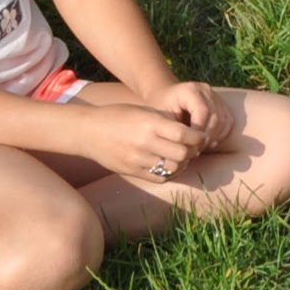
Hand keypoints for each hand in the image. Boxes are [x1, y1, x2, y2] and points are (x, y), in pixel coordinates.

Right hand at [82, 99, 205, 184]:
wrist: (89, 131)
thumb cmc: (119, 116)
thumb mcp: (144, 111)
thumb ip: (166, 121)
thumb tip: (191, 132)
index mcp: (150, 124)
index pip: (184, 135)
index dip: (198, 137)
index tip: (201, 136)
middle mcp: (144, 143)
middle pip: (182, 154)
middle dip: (193, 151)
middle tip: (194, 147)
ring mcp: (137, 160)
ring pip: (172, 168)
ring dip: (182, 163)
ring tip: (182, 156)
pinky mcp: (132, 172)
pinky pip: (159, 178)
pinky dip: (170, 173)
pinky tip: (170, 165)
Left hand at [157, 79, 232, 151]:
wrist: (165, 95)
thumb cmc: (160, 108)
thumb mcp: (162, 118)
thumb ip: (176, 131)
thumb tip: (188, 149)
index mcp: (190, 90)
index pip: (203, 111)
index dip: (199, 131)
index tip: (190, 147)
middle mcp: (206, 90)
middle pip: (216, 116)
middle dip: (207, 137)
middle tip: (196, 151)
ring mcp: (215, 95)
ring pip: (224, 119)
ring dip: (215, 136)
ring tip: (201, 147)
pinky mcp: (221, 103)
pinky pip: (228, 120)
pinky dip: (221, 133)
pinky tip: (209, 142)